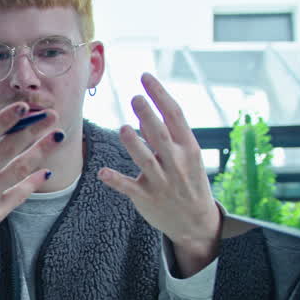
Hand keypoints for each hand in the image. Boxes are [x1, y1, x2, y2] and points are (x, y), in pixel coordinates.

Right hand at [0, 105, 61, 273]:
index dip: (5, 119)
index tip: (23, 107)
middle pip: (8, 149)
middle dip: (32, 129)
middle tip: (51, 115)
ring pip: (19, 169)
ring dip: (41, 151)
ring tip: (58, 136)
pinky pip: (19, 194)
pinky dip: (33, 181)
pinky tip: (45, 170)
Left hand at [98, 73, 221, 275]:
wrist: (197, 222)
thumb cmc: (189, 181)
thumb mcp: (188, 156)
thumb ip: (169, 136)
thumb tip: (148, 111)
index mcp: (189, 148)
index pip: (175, 115)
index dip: (160, 94)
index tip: (145, 77)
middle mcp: (177, 163)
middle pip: (161, 135)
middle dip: (149, 116)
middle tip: (135, 97)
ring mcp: (162, 182)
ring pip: (146, 161)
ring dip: (134, 145)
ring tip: (123, 128)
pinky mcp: (147, 198)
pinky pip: (129, 188)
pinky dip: (115, 180)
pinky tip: (102, 172)